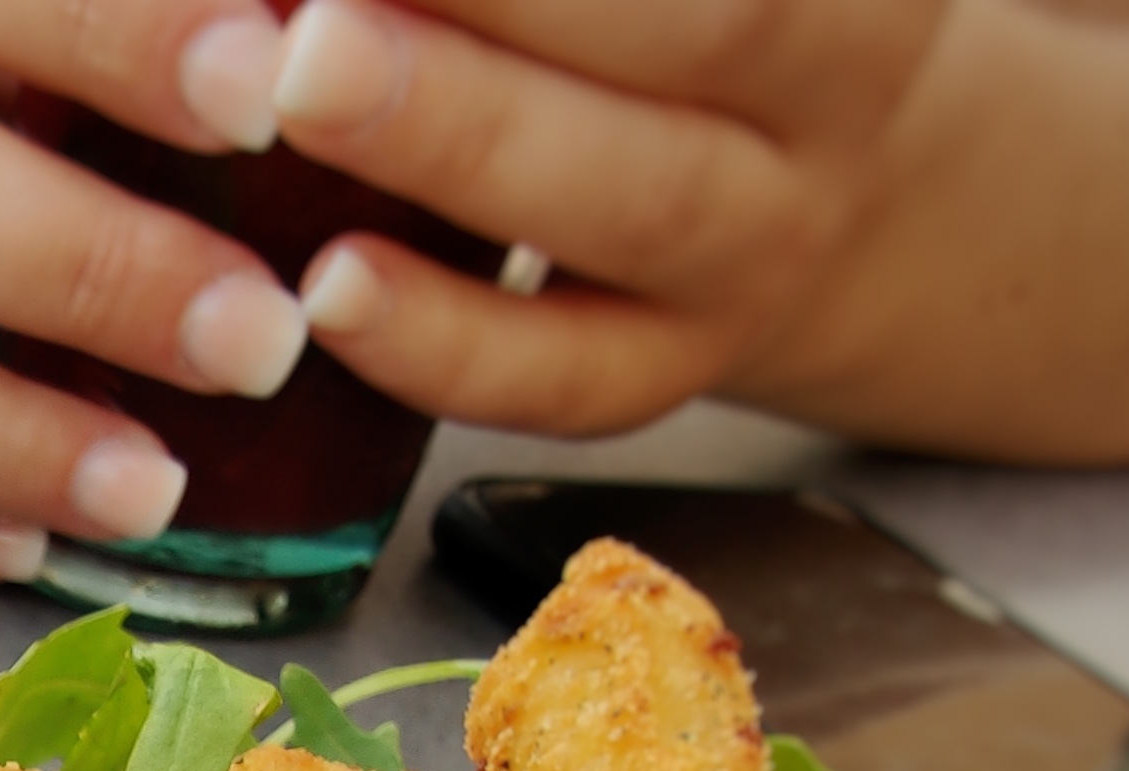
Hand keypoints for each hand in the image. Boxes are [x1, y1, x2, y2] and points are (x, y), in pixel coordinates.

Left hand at [262, 0, 949, 434]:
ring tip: (298, 84)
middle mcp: (830, 92)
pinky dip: (445, 346)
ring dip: (457, 142)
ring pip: (626, 204)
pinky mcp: (667, 368)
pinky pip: (564, 377)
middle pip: (707, 25)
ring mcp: (757, 246)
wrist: (821, 158)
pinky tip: (328, 288)